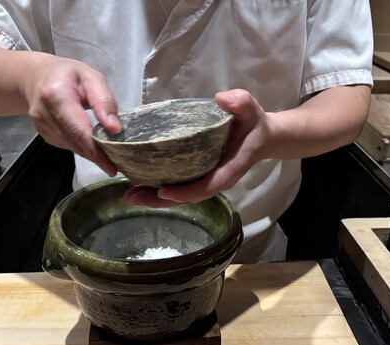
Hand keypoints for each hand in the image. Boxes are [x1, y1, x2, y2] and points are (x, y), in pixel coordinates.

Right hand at [25, 56, 121, 175]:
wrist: (36, 77)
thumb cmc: (68, 75)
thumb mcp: (91, 77)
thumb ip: (104, 101)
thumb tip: (114, 129)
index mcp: (56, 95)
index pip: (78, 129)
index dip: (96, 150)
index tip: (112, 165)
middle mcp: (45, 114)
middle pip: (75, 142)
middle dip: (97, 157)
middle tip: (117, 166)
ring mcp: (42, 127)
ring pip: (73, 147)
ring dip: (92, 155)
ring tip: (111, 160)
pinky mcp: (45, 135)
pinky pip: (69, 146)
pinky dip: (83, 149)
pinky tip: (94, 147)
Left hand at [124, 89, 268, 206]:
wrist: (260, 137)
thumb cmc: (253, 124)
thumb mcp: (251, 110)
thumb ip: (241, 103)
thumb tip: (222, 99)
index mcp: (229, 170)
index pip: (206, 187)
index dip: (185, 192)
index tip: (163, 192)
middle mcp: (216, 180)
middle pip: (188, 197)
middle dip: (160, 201)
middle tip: (133, 197)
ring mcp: (207, 179)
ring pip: (181, 196)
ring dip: (154, 198)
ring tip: (129, 195)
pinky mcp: (199, 175)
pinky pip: (179, 187)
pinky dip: (159, 189)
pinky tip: (139, 184)